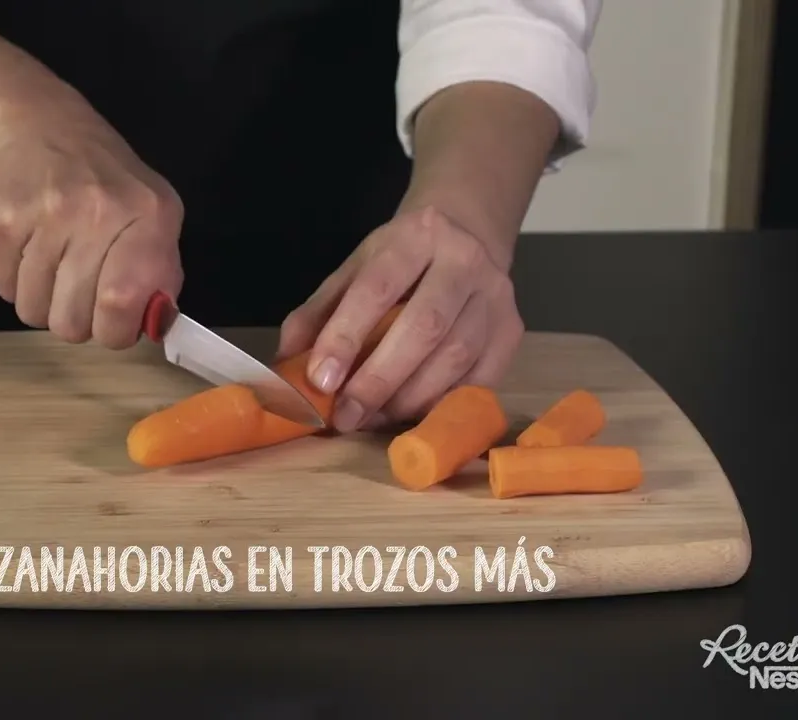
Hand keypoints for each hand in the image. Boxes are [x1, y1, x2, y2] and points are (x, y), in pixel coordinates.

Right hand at [0, 121, 183, 346]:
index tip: (113, 324)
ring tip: (55, 266)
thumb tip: (156, 324)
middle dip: (77, 320)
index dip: (115, 330)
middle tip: (81, 292)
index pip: (123, 302)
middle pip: (72, 320)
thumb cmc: (106, 181)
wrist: (38, 126)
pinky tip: (30, 250)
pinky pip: (6, 290)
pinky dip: (17, 282)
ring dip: (44, 301)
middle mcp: (96, 213)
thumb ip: (160, 271)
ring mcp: (44, 216)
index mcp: (147, 216)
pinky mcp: (1, 222)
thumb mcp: (154, 213)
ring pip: (34, 311)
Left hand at [278, 206, 523, 431]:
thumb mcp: (354, 270)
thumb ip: (318, 313)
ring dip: (408, 398)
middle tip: (346, 416)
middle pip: (423, 327)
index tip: (320, 379)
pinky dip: (441, 404)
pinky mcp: (511, 330)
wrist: (466, 235)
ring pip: (455, 357)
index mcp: (416, 236)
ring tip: (371, 419)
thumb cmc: (401, 261)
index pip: (377, 287)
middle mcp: (463, 261)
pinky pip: (479, 379)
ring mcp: (495, 296)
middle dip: (379, 379)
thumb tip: (286, 366)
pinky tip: (410, 415)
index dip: (346, 337)